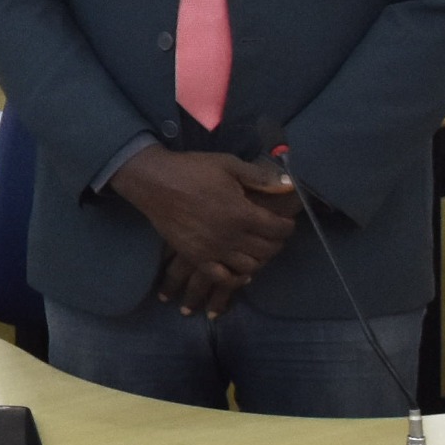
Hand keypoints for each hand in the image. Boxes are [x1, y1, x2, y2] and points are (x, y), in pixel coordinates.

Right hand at [111, 149, 294, 317]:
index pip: (278, 228)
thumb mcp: (228, 164)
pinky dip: (237, 279)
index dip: (287, 226)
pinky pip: (223, 278)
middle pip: (267, 250)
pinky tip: (242, 272)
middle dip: (276, 242)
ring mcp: (213, 250)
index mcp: (241, 212)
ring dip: (259, 259)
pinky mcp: (197, 258)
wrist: (154, 182)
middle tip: (274, 234)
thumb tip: (289, 185)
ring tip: (258, 249)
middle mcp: (230, 236)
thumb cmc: (192, 170)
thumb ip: (260, 177)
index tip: (286, 222)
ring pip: (249, 267)